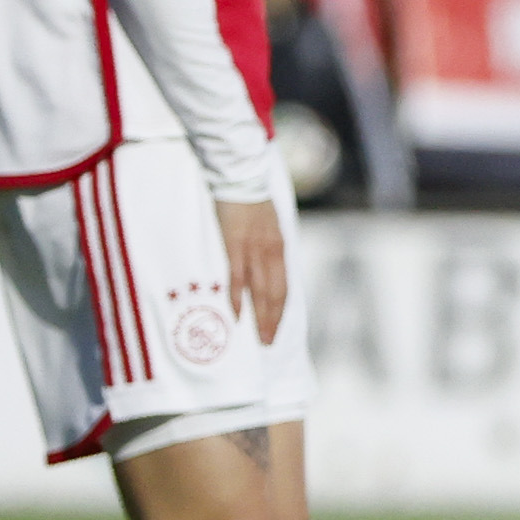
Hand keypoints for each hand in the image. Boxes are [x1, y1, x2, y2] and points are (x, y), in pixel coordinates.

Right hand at [214, 194, 287, 346]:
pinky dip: (238, 296)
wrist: (241, 176)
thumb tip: (266, 271)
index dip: (280, 312)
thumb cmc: (251, 203)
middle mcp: (271, 253)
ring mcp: (254, 249)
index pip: (284, 288)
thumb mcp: (268, 228)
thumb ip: (268, 250)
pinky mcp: (235, 244)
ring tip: (257, 337)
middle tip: (267, 343)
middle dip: (272, 321)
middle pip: (275, 294)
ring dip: (260, 316)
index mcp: (280, 249)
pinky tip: (237, 313)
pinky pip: (238, 275)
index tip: (276, 331)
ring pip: (260, 290)